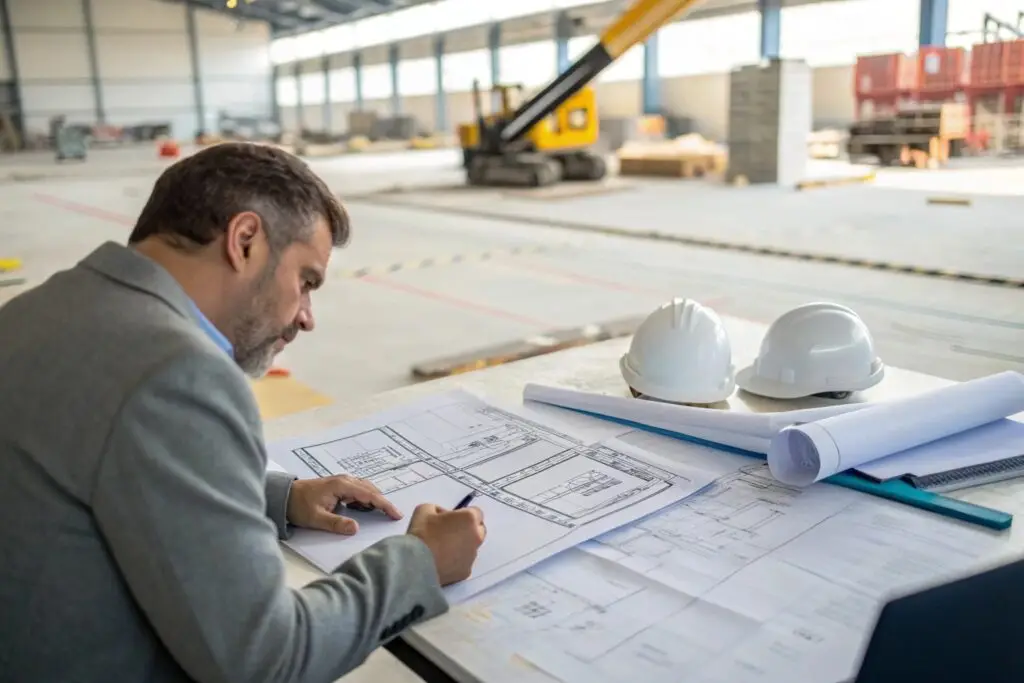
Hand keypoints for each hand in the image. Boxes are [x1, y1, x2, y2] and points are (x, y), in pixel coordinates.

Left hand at [287, 475, 401, 534]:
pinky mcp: (338, 486)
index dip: (385, 505)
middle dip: (383, 502)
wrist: (284, 496)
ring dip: (375, 499)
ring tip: (384, 513)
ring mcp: (342, 481)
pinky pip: (358, 490)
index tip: (396, 514)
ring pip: (365, 488)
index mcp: (342, 485)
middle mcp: (345, 480)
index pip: (370, 495)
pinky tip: (366, 508)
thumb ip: (336, 523)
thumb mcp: (316, 518)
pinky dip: (366, 498)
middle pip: (371, 489)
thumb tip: (356, 528)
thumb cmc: (299, 506)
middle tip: (393, 516)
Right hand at [406, 503, 485, 585]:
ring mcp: (472, 556)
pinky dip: (457, 561)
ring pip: (471, 548)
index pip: (476, 512)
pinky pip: (464, 562)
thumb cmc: (421, 533)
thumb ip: (439, 509)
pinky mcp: (466, 572)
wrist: (415, 563)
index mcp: (469, 519)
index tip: (451, 519)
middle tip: (450, 532)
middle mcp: (476, 537)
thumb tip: (444, 516)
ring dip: (462, 546)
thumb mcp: (425, 509)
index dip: (464, 514)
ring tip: (443, 549)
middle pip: (478, 530)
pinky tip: (442, 561)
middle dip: (468, 529)